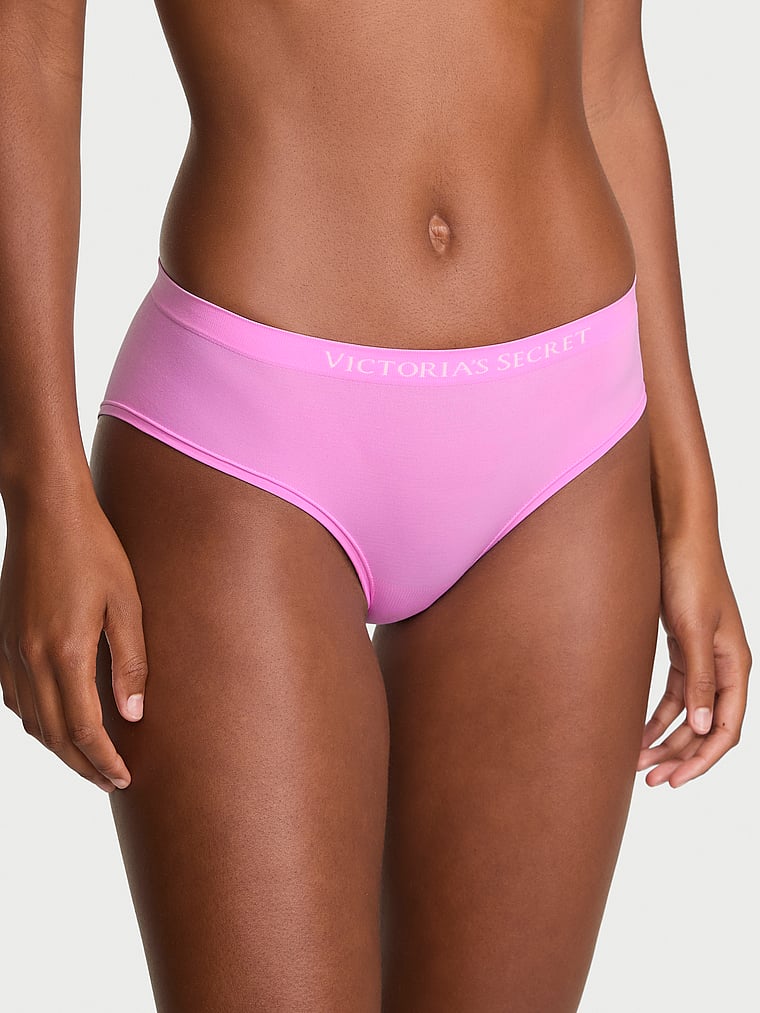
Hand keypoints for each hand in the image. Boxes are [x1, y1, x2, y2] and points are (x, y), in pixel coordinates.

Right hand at [0, 487, 147, 792]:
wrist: (45, 511)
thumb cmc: (94, 549)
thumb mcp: (126, 603)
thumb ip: (130, 662)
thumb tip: (133, 715)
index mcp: (66, 652)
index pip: (85, 729)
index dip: (105, 761)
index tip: (124, 779)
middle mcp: (32, 659)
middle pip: (55, 734)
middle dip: (83, 765)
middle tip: (110, 781)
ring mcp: (11, 649)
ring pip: (31, 720)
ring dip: (59, 747)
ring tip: (88, 760)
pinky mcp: (3, 639)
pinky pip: (14, 696)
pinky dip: (34, 719)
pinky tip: (54, 721)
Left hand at [638, 530, 751, 786]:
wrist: (674, 536)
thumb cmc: (689, 575)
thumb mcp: (693, 629)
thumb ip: (699, 679)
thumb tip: (705, 729)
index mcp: (735, 666)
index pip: (726, 729)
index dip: (702, 760)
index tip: (675, 781)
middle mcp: (723, 667)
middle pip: (707, 729)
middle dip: (681, 757)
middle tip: (650, 782)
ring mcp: (702, 659)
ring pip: (689, 715)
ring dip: (666, 741)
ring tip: (638, 765)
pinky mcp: (681, 649)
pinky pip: (675, 696)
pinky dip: (657, 716)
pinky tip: (637, 733)